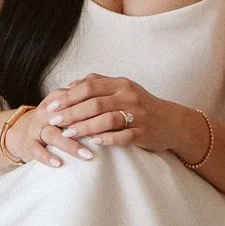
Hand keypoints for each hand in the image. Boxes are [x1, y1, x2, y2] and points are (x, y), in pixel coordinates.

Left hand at [39, 75, 205, 164]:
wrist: (173, 122)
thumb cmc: (142, 106)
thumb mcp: (123, 89)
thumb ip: (99, 83)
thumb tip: (70, 84)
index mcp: (121, 84)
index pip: (90, 86)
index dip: (69, 96)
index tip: (51, 105)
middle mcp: (129, 97)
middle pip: (95, 103)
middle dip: (71, 112)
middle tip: (54, 121)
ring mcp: (137, 115)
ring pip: (107, 119)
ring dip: (85, 127)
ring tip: (68, 133)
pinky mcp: (144, 133)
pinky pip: (124, 136)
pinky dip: (108, 139)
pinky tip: (94, 142)